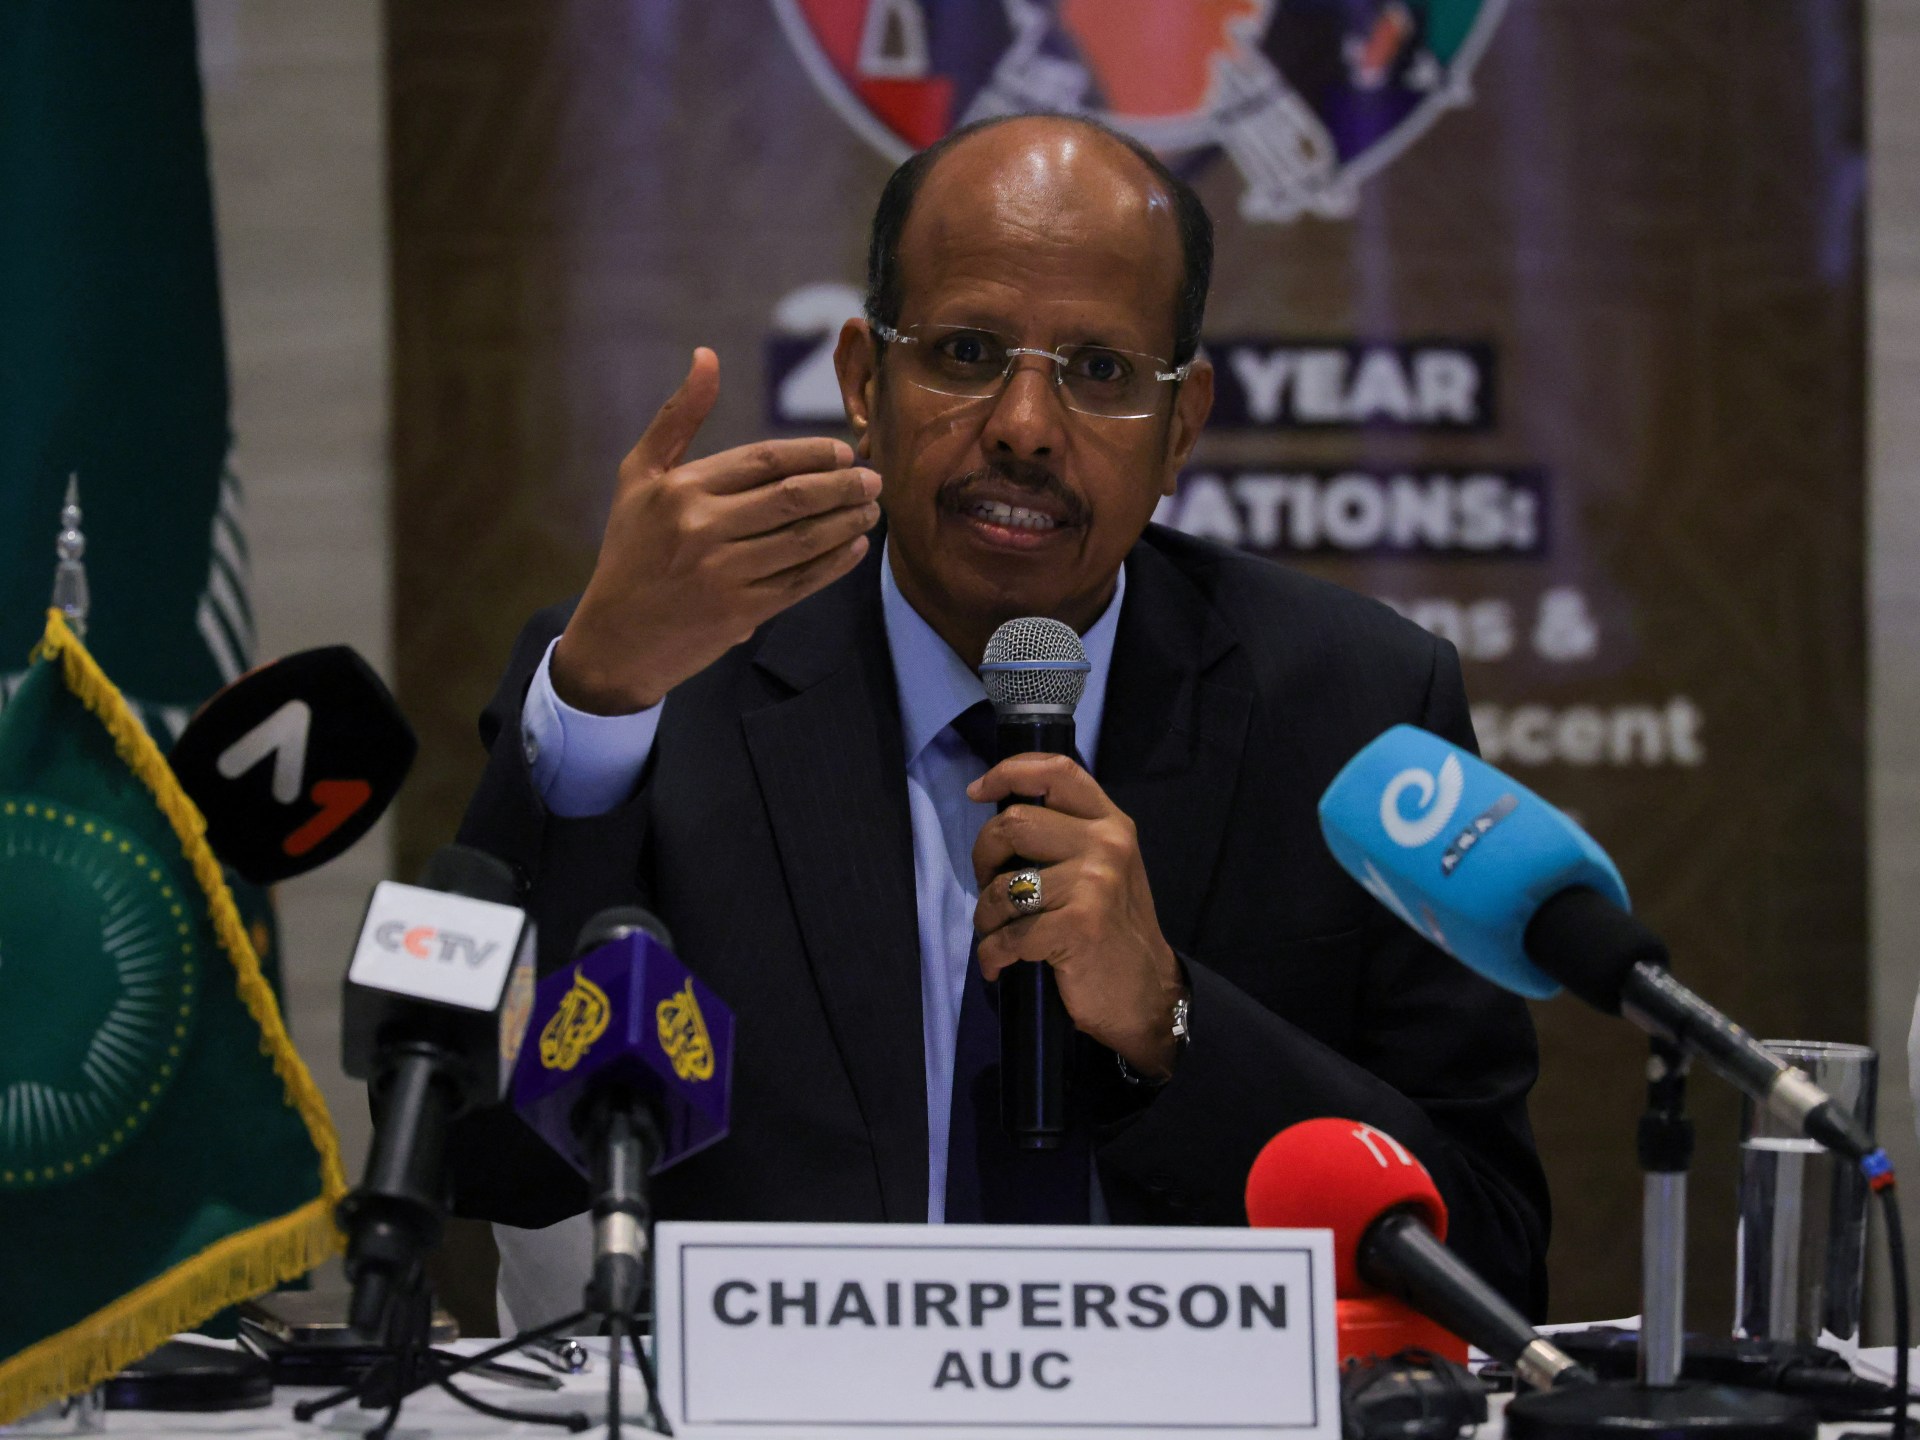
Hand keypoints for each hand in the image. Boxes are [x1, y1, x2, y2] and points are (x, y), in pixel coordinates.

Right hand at [552, 347, 881, 712]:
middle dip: (843, 486)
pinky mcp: (740, 612)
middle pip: (793, 497)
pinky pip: (801, 582)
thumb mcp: (639, 477)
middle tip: (873, 480)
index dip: (812, 454)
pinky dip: (834, 564)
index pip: (764, 460)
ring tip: (871, 510)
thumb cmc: (631, 550)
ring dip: (847, 522)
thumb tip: (707, 355)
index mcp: (682, 489)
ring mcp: (724, 573)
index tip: (843, 453)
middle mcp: (703, 528)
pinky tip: (854, 548)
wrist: (615, 638)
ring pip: (804, 539)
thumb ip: (678, 417)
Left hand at [969, 755, 1187, 1078]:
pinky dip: (992, 955)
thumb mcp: (1104, 869)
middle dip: (984, 860)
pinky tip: (999, 965)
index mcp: (1111, 824)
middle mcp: (1107, 844)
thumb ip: (1067, 835)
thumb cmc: (1114, 931)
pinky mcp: (1078, 926)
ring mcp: (1094, 884)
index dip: (1008, 772)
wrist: (1148, 997)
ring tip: (998, 935)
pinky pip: (1007, 935)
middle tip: (991, 891)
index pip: (1057, 771)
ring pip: (1001, 886)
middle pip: (1012, 824)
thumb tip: (1000, 818)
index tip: (978, 792)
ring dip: (986, 918)